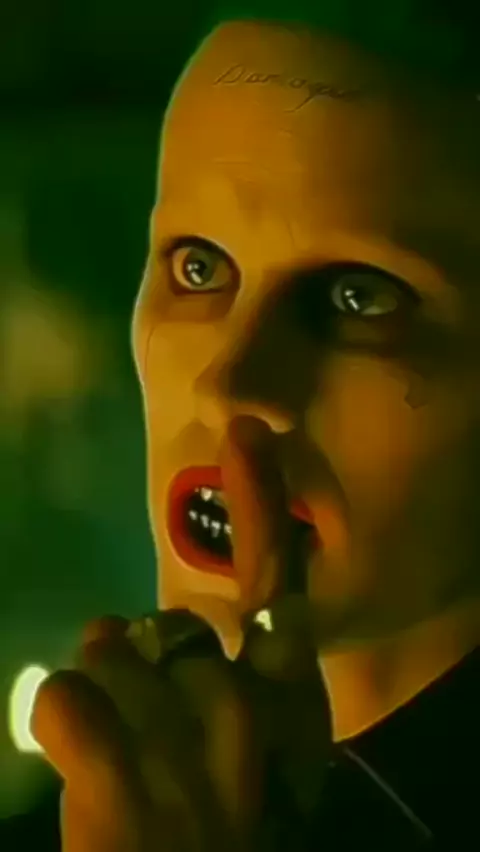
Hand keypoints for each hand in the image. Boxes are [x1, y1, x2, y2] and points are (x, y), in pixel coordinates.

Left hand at [31, 418, 331, 851]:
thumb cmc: (240, 831)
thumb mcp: (270, 751)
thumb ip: (242, 682)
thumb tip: (155, 635)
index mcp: (286, 697)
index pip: (275, 581)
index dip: (260, 502)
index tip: (246, 434)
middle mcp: (241, 702)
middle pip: (156, 629)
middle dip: (137, 669)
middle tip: (148, 735)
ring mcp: (179, 733)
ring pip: (102, 656)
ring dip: (101, 703)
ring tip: (125, 761)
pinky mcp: (117, 768)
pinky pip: (61, 698)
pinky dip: (60, 729)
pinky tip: (85, 768)